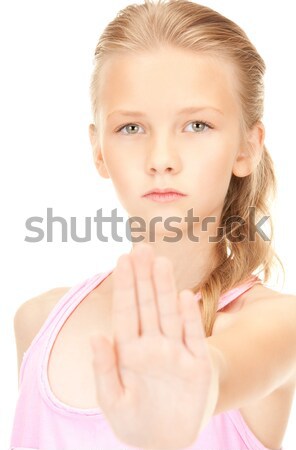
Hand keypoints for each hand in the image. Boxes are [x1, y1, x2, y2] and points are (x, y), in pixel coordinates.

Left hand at [90, 243, 216, 449]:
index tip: (121, 260)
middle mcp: (152, 346)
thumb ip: (103, 368)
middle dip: (143, 277)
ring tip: (160, 262)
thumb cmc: (135, 421)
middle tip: (141, 247)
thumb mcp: (112, 400)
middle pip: (147, 305)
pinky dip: (189, 318)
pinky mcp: (197, 366)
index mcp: (129, 352)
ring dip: (165, 289)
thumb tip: (95, 336)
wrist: (166, 442)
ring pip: (169, 314)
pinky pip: (193, 338)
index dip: (124, 286)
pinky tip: (185, 296)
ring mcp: (175, 353)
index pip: (125, 312)